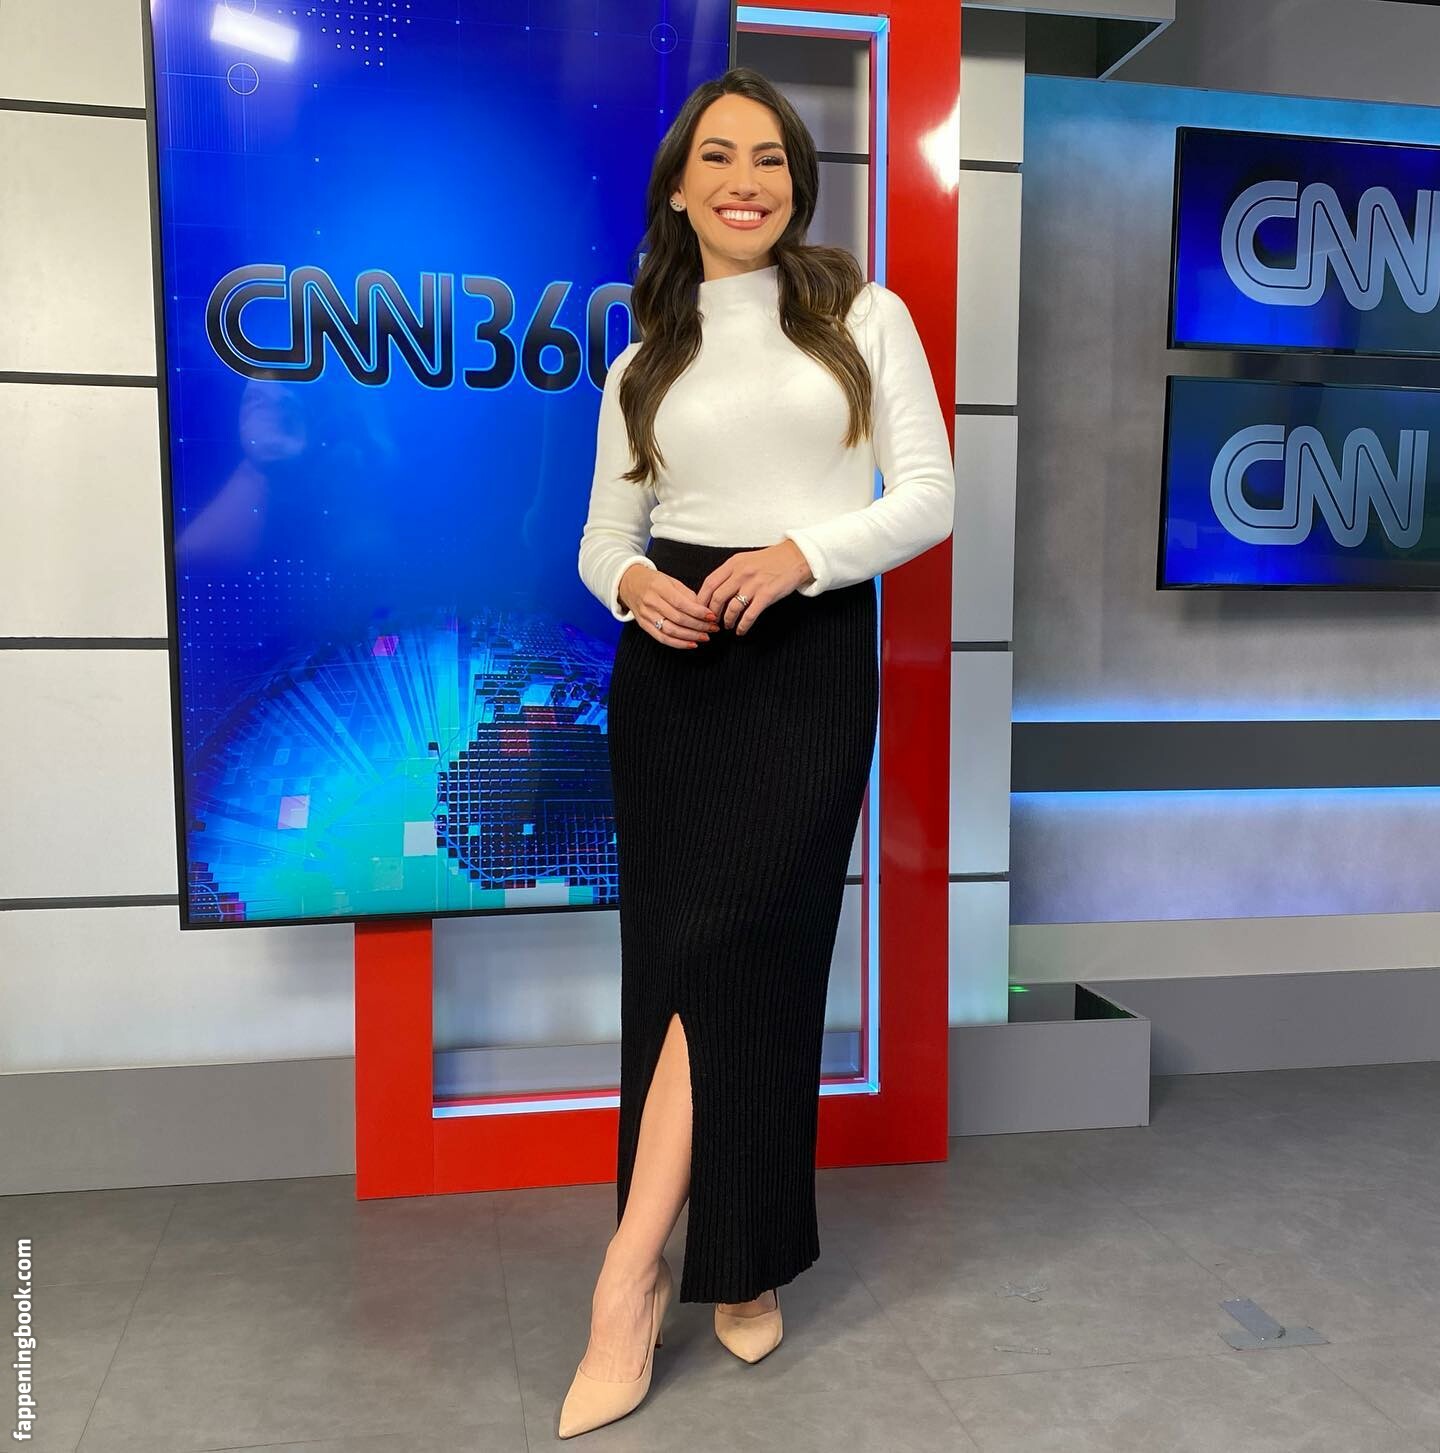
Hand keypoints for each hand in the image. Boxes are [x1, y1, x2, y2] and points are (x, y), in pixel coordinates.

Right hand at [618, 563, 719, 648]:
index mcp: (659, 587)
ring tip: (705, 637)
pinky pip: (662, 638)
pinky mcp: (643, 625)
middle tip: (713, 628)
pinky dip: (678, 644)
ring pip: (671, 630)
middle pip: (678, 618)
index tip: (712, 616)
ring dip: (690, 636)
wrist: (630, 584)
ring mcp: (646, 615)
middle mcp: (651, 602)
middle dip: (698, 626)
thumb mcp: (671, 581)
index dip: (698, 612)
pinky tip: (691, 644)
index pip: (681, 603)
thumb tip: (704, 608)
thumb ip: (687, 594)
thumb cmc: (654, 581)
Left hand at [696, 540, 814, 635]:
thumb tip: (714, 590)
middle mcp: (741, 573)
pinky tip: (741, 631)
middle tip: (713, 621)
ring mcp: (754, 584)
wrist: (795, 558)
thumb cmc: (770, 560)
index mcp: (733, 563)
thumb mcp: (745, 560)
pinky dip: (743, 626)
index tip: (700, 609)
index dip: (702, 599)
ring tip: (728, 626)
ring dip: (728, 621)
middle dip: (712, 613)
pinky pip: (749, 615)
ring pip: (732, 608)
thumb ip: (730, 572)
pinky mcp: (767, 595)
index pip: (709, 583)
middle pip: (717, 597)